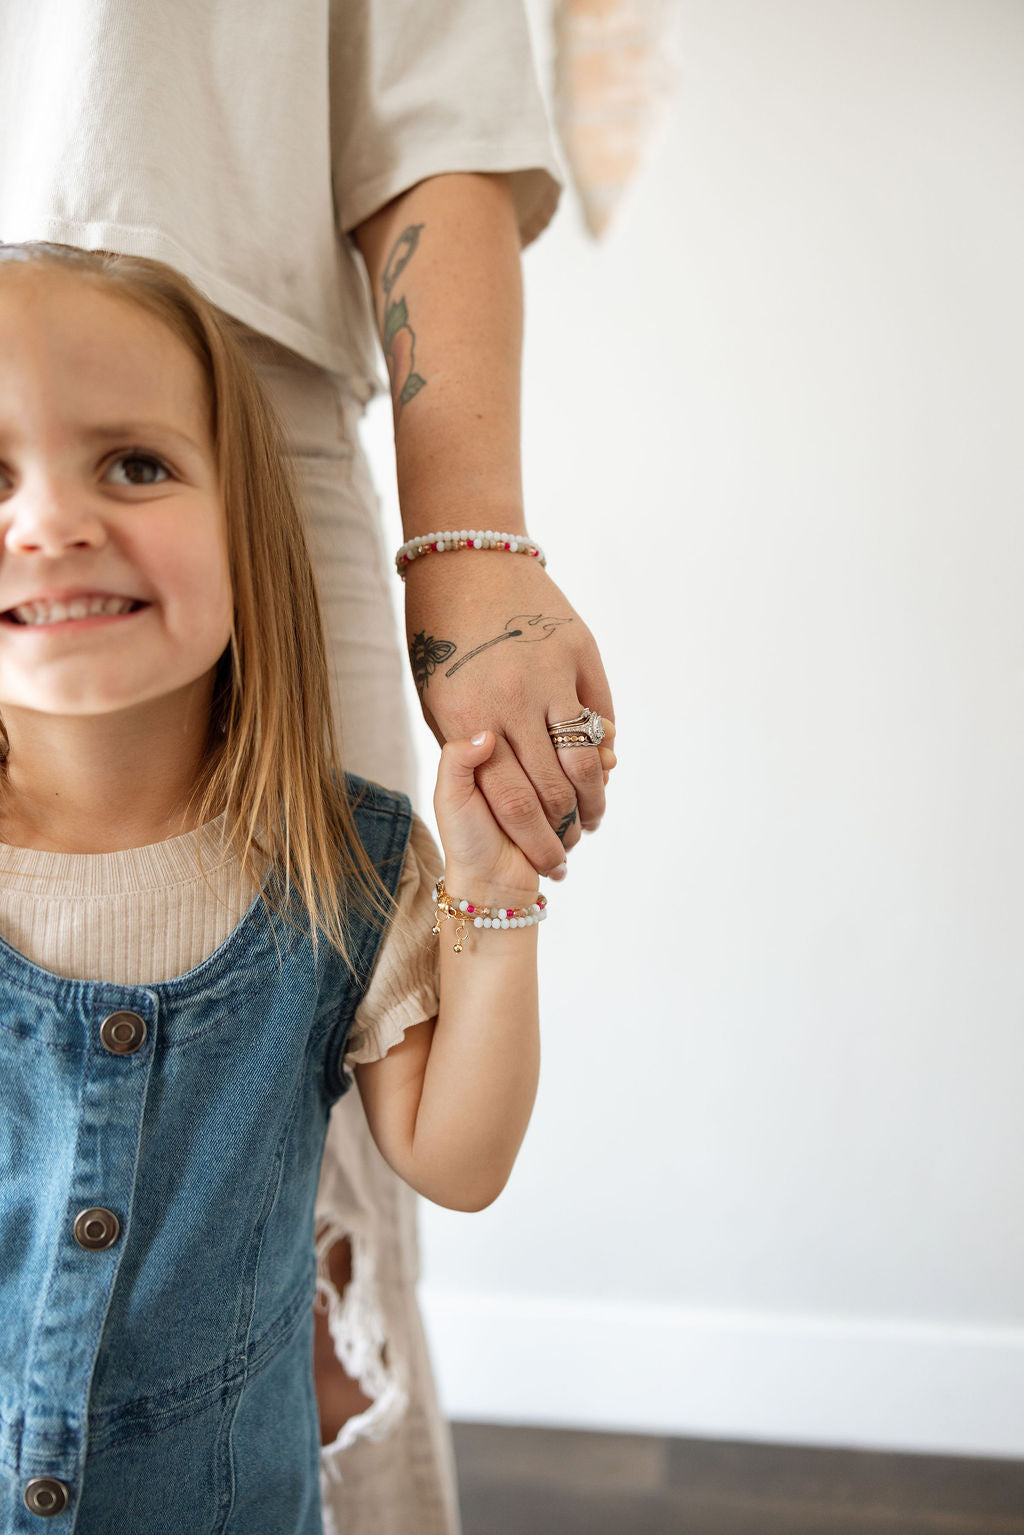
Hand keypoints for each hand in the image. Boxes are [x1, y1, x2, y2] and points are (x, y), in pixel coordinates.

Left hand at [406, 553, 615, 879]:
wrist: (463, 561)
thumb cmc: (441, 640)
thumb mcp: (440, 702)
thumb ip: (476, 753)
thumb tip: (525, 794)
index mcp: (465, 717)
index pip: (511, 803)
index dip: (536, 841)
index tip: (549, 863)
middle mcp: (510, 699)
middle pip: (552, 787)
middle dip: (567, 829)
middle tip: (573, 847)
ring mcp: (548, 673)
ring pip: (584, 755)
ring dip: (594, 795)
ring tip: (592, 816)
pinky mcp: (577, 650)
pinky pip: (600, 712)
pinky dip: (605, 746)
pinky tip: (602, 769)